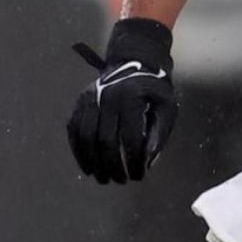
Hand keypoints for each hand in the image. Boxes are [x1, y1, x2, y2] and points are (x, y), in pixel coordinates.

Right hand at [67, 18, 177, 183]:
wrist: (134, 61)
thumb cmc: (153, 89)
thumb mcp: (167, 106)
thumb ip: (159, 133)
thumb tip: (147, 160)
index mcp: (131, 98)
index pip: (131, 138)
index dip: (134, 161)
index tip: (139, 176)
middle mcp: (107, 98)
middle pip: (106, 141)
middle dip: (113, 166)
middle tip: (122, 181)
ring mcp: (90, 99)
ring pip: (86, 138)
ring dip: (94, 163)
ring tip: (105, 179)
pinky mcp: (79, 102)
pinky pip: (74, 130)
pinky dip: (79, 152)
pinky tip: (88, 167)